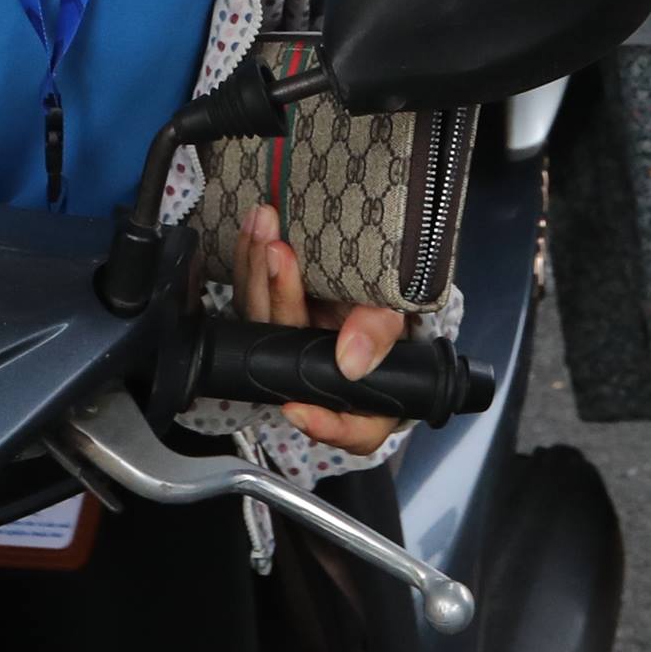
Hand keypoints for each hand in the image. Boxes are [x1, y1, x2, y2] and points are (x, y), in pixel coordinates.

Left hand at [236, 202, 405, 455]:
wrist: (379, 280)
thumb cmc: (393, 309)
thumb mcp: (398, 316)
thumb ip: (379, 334)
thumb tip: (351, 362)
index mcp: (358, 399)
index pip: (340, 424)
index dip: (319, 423)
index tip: (296, 407)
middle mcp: (311, 376)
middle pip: (284, 352)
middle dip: (278, 298)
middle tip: (279, 253)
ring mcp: (284, 345)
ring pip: (260, 320)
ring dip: (258, 269)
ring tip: (264, 227)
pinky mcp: (268, 315)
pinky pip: (253, 294)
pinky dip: (251, 259)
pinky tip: (254, 230)